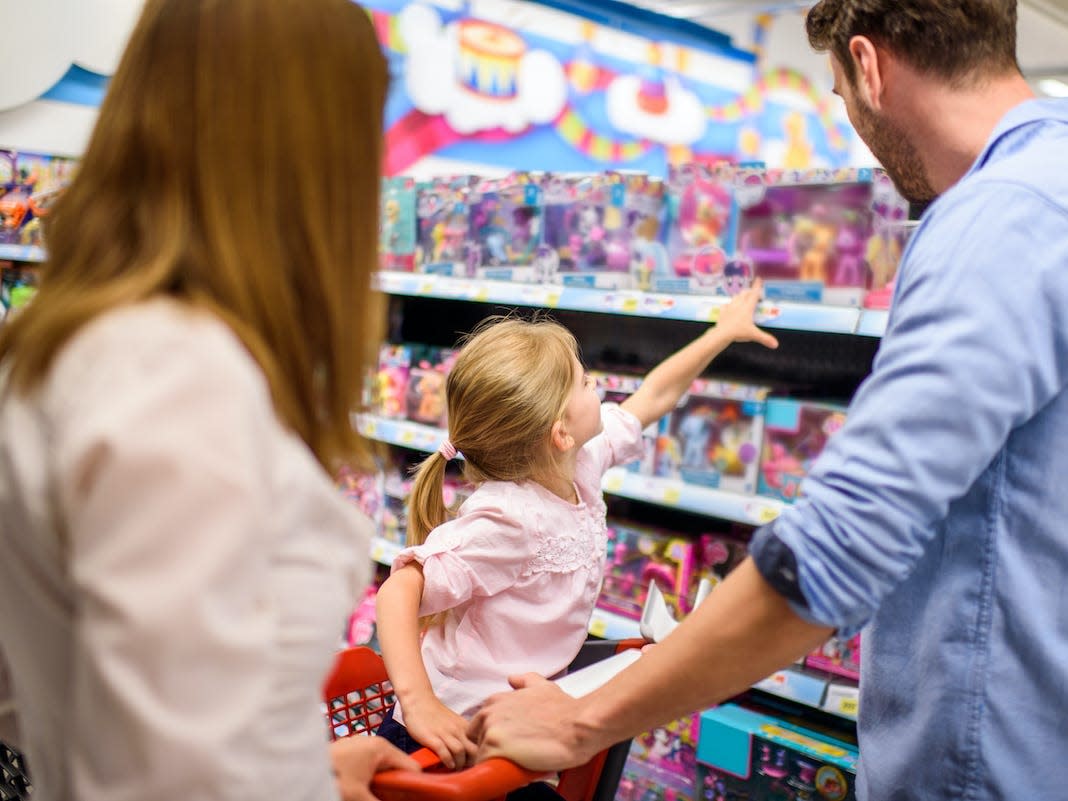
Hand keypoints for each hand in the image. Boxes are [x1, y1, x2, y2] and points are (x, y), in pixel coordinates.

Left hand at [329, 736, 420, 800]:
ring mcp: (359, 746)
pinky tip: (358, 789)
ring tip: (367, 794)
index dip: (413, 784)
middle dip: (392, 786)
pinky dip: (366, 779)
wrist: (299, 767)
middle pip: (394, 768)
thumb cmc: (330, 775)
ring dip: (378, 784)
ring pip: (379, 768)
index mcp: (381, 747)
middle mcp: (372, 743)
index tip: (413, 798)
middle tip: (386, 798)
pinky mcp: (348, 752)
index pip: (410, 766)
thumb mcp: (359, 796)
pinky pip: (367, 766)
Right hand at [402, 693, 477, 769]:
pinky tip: (447, 764)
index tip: (474, 763)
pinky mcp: (432, 737)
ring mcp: (445, 733)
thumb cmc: (436, 714)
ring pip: (460, 751)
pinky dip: (447, 761)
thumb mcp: (454, 722)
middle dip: (471, 763)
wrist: (419, 701)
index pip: (480, 744)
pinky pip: (443, 751)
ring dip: (459, 764)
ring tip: (456, 769)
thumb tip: (467, 753)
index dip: (479, 756)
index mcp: (464, 727)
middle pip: (473, 750)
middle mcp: (457, 730)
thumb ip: (461, 735)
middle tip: (466, 769)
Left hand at [468, 673, 598, 772]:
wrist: (577, 726)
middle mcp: (490, 712)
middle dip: (494, 750)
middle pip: (479, 741)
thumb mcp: (542, 687)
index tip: (508, 744)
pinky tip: (515, 770)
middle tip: (516, 754)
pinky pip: (485, 769)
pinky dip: (497, 774)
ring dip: (496, 762)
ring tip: (520, 762)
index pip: (480, 726)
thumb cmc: (564, 711)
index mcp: (497, 701)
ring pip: (481, 756)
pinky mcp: (494, 748)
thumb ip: (524, 681)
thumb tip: (514, 679)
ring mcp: (490, 730)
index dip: (495, 738)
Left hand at [714, 279, 778, 349]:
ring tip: (742, 298)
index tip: (759, 279)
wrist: (722, 334)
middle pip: (744, 293)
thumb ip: (765, 338)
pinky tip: (729, 307)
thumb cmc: (738, 332)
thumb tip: (776, 345)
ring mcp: (729, 307)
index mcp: (747, 308)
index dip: (757, 286)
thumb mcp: (754, 335)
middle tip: (753, 293)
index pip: (754, 294)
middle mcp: (738, 305)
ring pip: (735, 297)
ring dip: (740, 296)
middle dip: (749, 292)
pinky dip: (728, 305)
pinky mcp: (722, 312)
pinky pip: (725, 305)